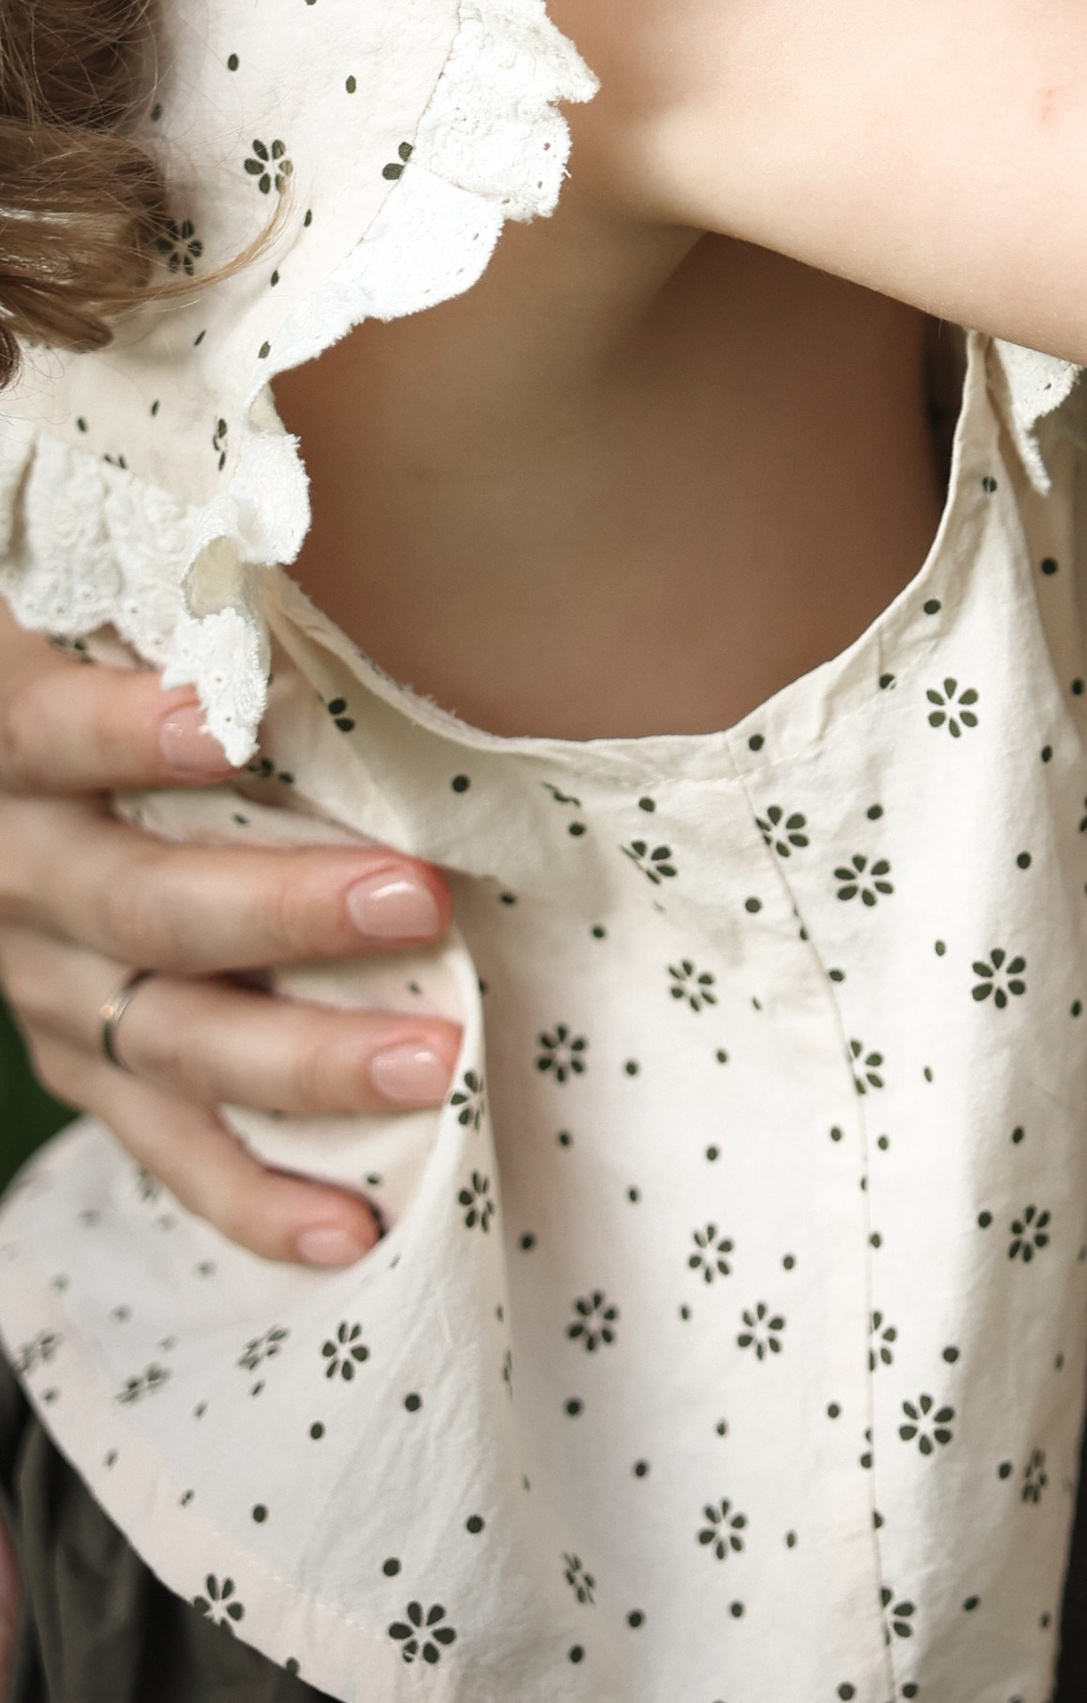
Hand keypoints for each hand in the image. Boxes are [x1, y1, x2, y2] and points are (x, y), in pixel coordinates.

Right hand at [0, 607, 458, 1265]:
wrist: (7, 770)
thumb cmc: (100, 646)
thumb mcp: (100, 596)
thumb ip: (180, 578)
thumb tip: (285, 470)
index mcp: (13, 732)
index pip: (50, 728)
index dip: (128, 727)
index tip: (230, 716)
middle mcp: (17, 866)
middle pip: (140, 901)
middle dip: (283, 909)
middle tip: (419, 897)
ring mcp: (43, 980)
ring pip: (165, 1036)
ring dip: (300, 1060)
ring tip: (429, 1064)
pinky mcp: (82, 1060)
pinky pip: (163, 1143)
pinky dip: (254, 1194)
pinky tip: (348, 1231)